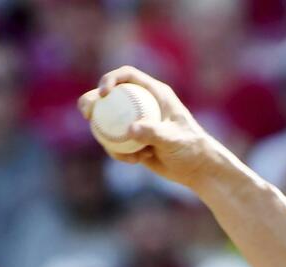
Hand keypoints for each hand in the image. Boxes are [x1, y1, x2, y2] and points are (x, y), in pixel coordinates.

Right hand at [78, 66, 224, 189]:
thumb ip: (153, 133)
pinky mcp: (134, 140)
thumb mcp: (174, 139)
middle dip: (92, 100)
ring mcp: (137, 122)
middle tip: (86, 113)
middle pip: (111, 96)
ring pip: (109, 120)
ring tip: (108, 144)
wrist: (199, 170)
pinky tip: (134, 161)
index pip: (127, 76)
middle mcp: (144, 104)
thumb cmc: (192, 149)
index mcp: (155, 94)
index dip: (110, 79)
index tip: (104, 93)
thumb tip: (129, 130)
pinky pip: (116, 142)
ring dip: (101, 130)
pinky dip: (118, 151)